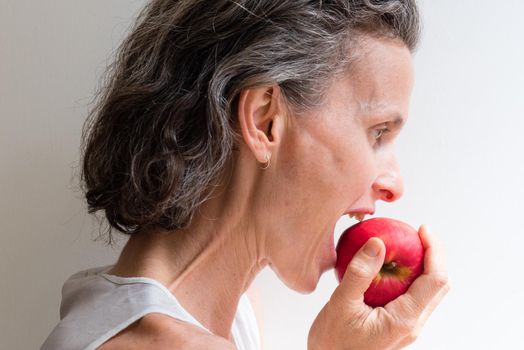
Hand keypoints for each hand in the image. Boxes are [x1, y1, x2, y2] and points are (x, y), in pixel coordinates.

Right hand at [308, 225, 449, 349]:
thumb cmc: (333, 344)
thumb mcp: (341, 305)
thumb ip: (360, 273)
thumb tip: (377, 243)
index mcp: (405, 319)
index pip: (435, 280)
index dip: (435, 251)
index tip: (422, 229)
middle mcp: (412, 324)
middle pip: (438, 285)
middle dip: (433, 255)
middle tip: (414, 233)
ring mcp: (406, 326)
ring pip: (428, 292)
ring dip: (422, 266)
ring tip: (401, 246)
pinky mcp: (397, 326)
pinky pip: (412, 297)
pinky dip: (407, 277)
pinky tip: (386, 267)